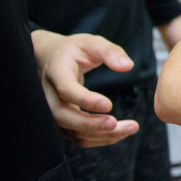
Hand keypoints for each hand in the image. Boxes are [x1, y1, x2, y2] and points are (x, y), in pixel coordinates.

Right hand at [31, 31, 139, 146]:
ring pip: (72, 131)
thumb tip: (128, 66)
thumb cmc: (74, 50)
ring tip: (131, 128)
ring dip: (101, 135)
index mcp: (56, 72)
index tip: (108, 105)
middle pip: (64, 117)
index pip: (66, 90)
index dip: (85, 100)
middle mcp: (49, 96)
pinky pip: (78, 136)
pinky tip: (121, 131)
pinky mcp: (62, 121)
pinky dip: (99, 138)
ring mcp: (53, 112)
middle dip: (91, 124)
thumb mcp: (92, 42)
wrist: (50, 59)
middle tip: (117, 124)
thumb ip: (110, 52)